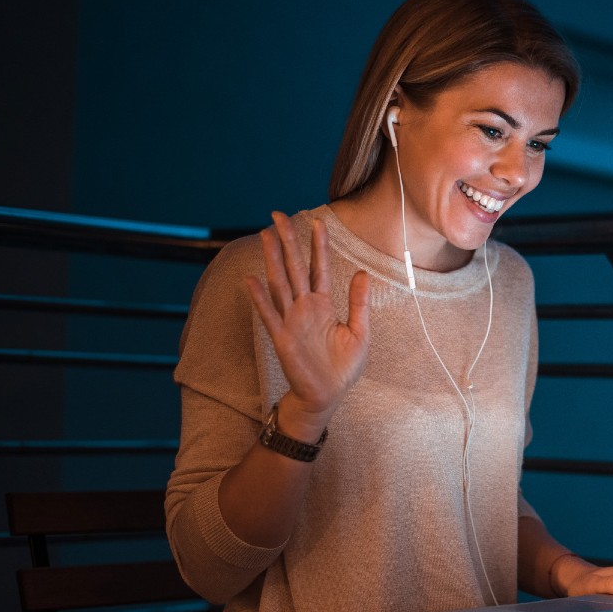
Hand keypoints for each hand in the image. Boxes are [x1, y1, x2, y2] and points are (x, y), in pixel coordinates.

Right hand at [245, 212, 370, 430]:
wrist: (329, 396)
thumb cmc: (343, 367)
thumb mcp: (359, 332)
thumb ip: (359, 303)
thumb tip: (361, 272)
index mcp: (323, 305)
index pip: (319, 268)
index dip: (318, 245)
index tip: (317, 221)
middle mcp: (305, 308)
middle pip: (295, 267)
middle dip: (288, 241)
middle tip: (278, 215)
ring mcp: (291, 321)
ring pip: (280, 283)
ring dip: (273, 259)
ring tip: (266, 235)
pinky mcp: (282, 338)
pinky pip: (269, 314)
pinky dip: (260, 297)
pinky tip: (251, 279)